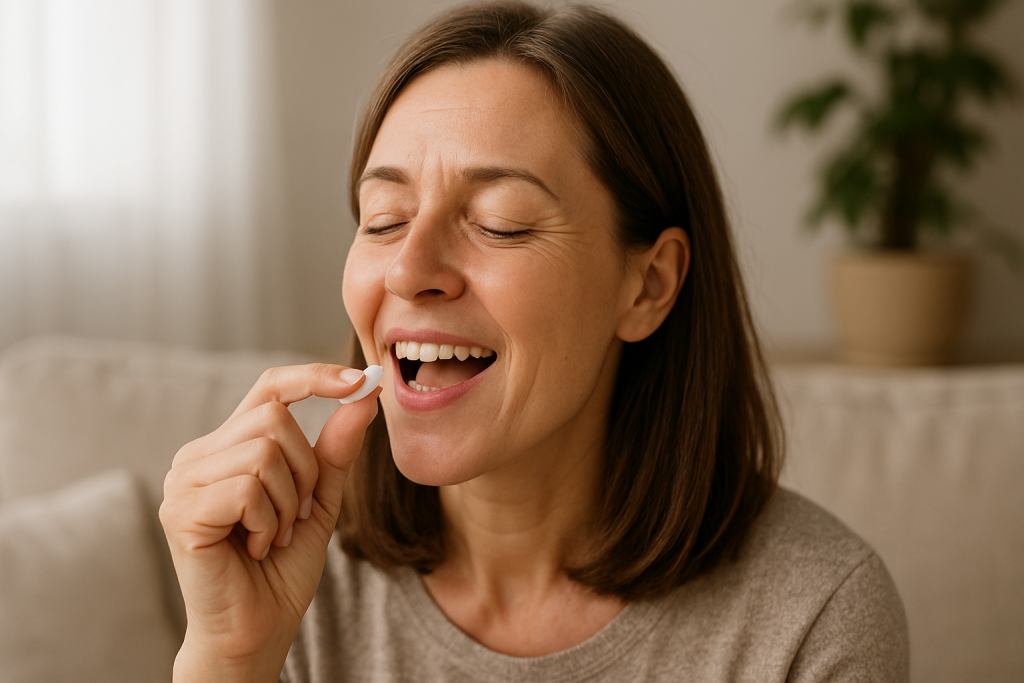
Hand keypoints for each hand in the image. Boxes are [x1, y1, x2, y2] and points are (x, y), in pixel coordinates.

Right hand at [158, 363, 381, 680]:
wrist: (257, 631)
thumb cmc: (282, 569)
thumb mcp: (319, 500)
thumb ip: (335, 450)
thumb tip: (364, 396)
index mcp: (227, 447)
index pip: (270, 389)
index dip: (314, 378)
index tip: (363, 379)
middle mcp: (197, 456)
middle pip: (273, 417)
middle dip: (305, 470)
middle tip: (297, 515)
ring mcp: (183, 481)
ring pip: (264, 452)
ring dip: (288, 502)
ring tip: (275, 535)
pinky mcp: (180, 511)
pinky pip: (249, 488)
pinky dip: (270, 522)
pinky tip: (259, 547)